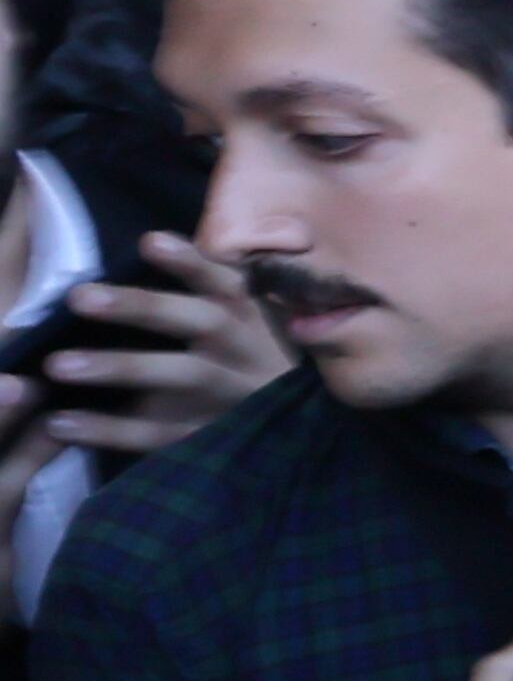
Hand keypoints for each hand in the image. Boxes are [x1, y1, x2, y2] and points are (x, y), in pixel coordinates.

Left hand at [27, 233, 288, 456]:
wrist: (286, 436)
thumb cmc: (242, 365)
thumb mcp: (242, 326)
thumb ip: (205, 291)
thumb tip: (146, 245)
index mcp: (250, 320)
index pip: (227, 284)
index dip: (192, 264)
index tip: (149, 242)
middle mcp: (246, 354)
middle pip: (204, 323)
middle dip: (144, 308)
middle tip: (78, 297)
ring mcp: (231, 399)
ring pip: (182, 377)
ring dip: (120, 367)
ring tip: (58, 364)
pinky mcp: (210, 438)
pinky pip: (159, 433)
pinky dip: (109, 430)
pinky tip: (62, 421)